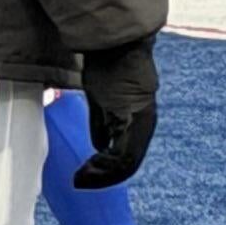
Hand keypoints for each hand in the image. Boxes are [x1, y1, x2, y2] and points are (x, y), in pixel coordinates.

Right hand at [74, 37, 158, 188]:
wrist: (115, 43)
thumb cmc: (107, 65)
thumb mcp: (100, 100)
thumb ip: (101, 123)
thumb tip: (98, 146)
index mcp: (137, 120)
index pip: (125, 155)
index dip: (105, 169)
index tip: (83, 174)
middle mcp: (144, 124)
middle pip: (128, 163)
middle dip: (103, 177)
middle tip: (80, 181)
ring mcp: (142, 123)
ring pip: (127, 163)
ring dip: (103, 175)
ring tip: (82, 177)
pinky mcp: (135, 120)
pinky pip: (124, 154)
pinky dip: (105, 166)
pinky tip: (89, 166)